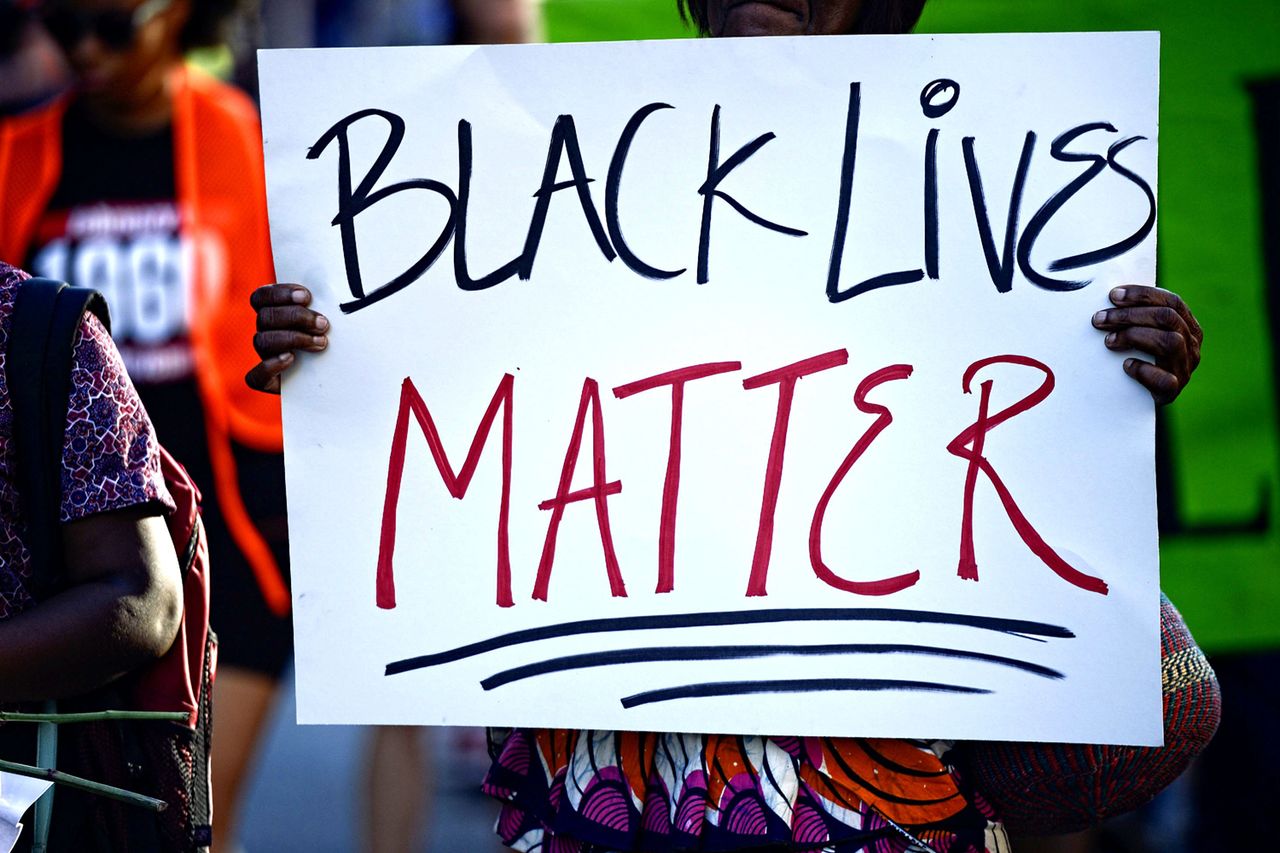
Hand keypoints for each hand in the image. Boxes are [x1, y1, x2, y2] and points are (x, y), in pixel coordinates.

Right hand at [246, 284, 328, 394]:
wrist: (338, 376)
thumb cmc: (335, 340)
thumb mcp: (332, 320)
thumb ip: (326, 304)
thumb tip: (344, 285)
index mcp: (273, 312)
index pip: (262, 297)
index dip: (281, 293)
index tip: (307, 296)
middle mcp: (266, 332)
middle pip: (265, 317)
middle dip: (296, 317)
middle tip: (323, 324)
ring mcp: (265, 356)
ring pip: (263, 341)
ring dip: (293, 338)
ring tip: (321, 342)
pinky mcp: (268, 380)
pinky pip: (256, 376)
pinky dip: (271, 366)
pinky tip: (291, 358)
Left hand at [1092, 285, 1202, 404]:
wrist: (1138, 400)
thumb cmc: (1138, 359)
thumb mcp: (1143, 334)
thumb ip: (1137, 317)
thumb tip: (1112, 296)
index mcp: (1188, 327)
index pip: (1172, 302)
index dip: (1143, 295)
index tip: (1113, 295)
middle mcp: (1191, 345)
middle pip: (1167, 318)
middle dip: (1130, 315)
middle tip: (1100, 319)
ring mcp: (1184, 368)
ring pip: (1170, 342)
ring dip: (1134, 336)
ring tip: (1109, 341)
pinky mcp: (1172, 391)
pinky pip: (1165, 379)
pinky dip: (1144, 370)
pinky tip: (1126, 365)